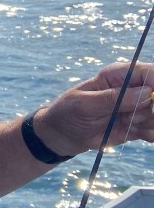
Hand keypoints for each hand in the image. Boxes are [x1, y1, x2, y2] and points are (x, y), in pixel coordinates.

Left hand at [35, 62, 153, 156]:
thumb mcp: (84, 104)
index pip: (149, 72)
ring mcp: (136, 107)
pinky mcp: (137, 125)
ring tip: (125, 125)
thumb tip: (146, 93)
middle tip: (130, 118)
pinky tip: (135, 134)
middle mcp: (132, 88)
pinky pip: (153, 130)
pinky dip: (150, 134)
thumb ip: (113, 99)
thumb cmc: (68, 112)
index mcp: (118, 74)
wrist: (62, 135)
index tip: (152, 98)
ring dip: (147, 123)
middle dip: (149, 109)